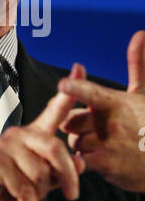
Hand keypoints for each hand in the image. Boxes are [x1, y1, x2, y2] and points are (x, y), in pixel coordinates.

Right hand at [0, 65, 84, 200]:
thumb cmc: (6, 186)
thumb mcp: (38, 181)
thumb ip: (58, 170)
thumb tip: (81, 163)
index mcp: (32, 135)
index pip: (54, 109)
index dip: (69, 91)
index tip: (79, 69)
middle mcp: (20, 134)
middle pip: (55, 146)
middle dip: (67, 174)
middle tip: (72, 194)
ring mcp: (5, 147)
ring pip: (40, 172)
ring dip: (41, 194)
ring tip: (32, 200)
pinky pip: (23, 187)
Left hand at [58, 30, 144, 192]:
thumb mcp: (144, 93)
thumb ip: (137, 64)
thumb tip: (140, 34)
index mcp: (117, 103)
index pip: (92, 93)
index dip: (76, 89)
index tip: (63, 86)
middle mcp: (111, 124)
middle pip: (71, 120)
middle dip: (76, 123)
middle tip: (92, 124)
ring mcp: (108, 146)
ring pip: (74, 141)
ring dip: (81, 142)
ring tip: (100, 141)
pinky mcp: (106, 166)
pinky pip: (80, 160)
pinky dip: (85, 159)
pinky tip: (101, 156)